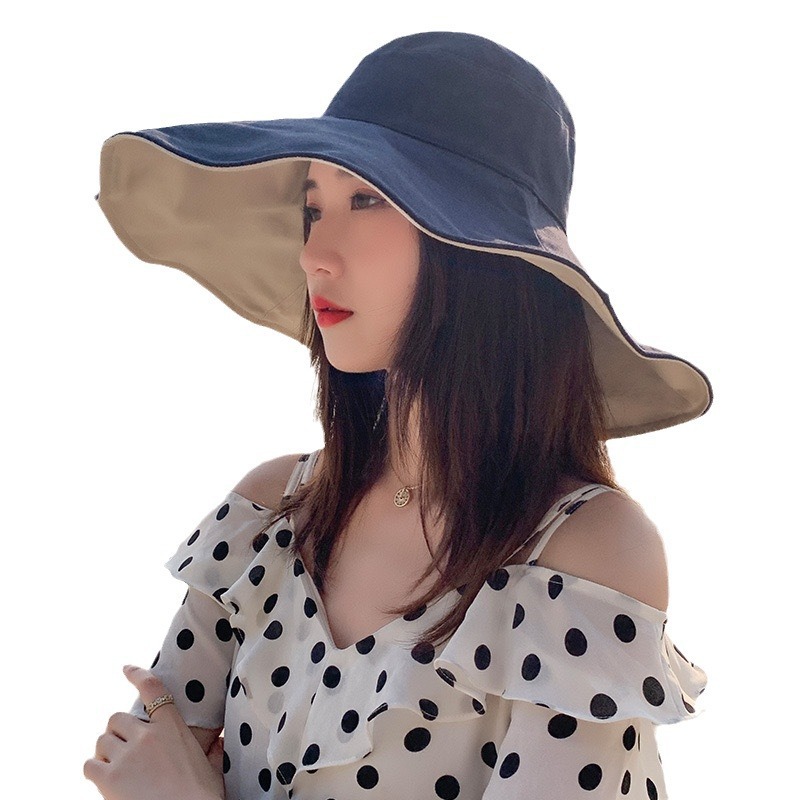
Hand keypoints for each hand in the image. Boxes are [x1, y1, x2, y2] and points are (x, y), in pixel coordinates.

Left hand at [84, 665, 225, 799]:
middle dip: (118, 732)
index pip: (153, 689)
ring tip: (116, 767)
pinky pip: (90, 765)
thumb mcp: (213, 769)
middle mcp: (147, 736)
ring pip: (102, 741)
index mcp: (173, 728)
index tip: (126, 669)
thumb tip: (220, 744)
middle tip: (124, 748)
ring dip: (106, 752)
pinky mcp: (109, 778)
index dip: (137, 675)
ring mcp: (127, 756)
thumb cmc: (202, 798)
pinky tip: (104, 778)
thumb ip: (214, 751)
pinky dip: (94, 769)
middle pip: (117, 718)